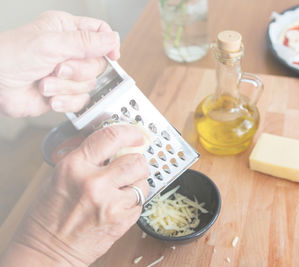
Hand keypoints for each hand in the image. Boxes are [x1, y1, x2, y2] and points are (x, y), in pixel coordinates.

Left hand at [0, 11, 119, 116]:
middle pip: (98, 63)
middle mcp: (70, 51)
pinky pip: (80, 101)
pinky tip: (50, 97)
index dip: (109, 45)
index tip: (111, 57)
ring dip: (66, 87)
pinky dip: (65, 101)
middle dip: (78, 71)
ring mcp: (67, 74)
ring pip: (89, 84)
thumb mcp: (51, 43)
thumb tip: (113, 40)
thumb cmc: (10, 56)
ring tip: (45, 83)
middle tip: (58, 69)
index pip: (101, 33)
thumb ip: (85, 42)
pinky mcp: (63, 93)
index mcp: (67, 31)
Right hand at [0, 125, 149, 265]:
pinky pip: (141, 202)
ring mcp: (110, 204)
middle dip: (137, 161)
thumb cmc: (49, 215)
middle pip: (136, 160)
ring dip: (137, 183)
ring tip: (121, 189)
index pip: (111, 136)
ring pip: (143, 182)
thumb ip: (88, 158)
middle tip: (131, 165)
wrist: (47, 250)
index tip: (137, 135)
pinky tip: (118, 205)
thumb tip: (115, 145)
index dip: (129, 132)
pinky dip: (134, 202)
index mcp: (75, 166)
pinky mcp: (122, 221)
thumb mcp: (61, 175)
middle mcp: (94, 183)